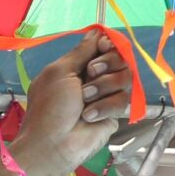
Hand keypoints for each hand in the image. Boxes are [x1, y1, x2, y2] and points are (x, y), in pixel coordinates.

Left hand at [10, 30, 133, 174]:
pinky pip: (123, 100)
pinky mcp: (113, 113)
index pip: (104, 46)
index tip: (103, 47)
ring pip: (124, 78)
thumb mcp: (60, 72)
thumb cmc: (50, 107)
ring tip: (84, 101)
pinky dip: (105, 107)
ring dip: (103, 87)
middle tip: (91, 74)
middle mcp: (93, 78)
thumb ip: (81, 52)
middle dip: (107, 64)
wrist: (53, 144)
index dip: (108, 45)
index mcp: (77, 67)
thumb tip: (96, 31)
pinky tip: (89, 117)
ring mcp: (105, 95)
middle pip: (120, 59)